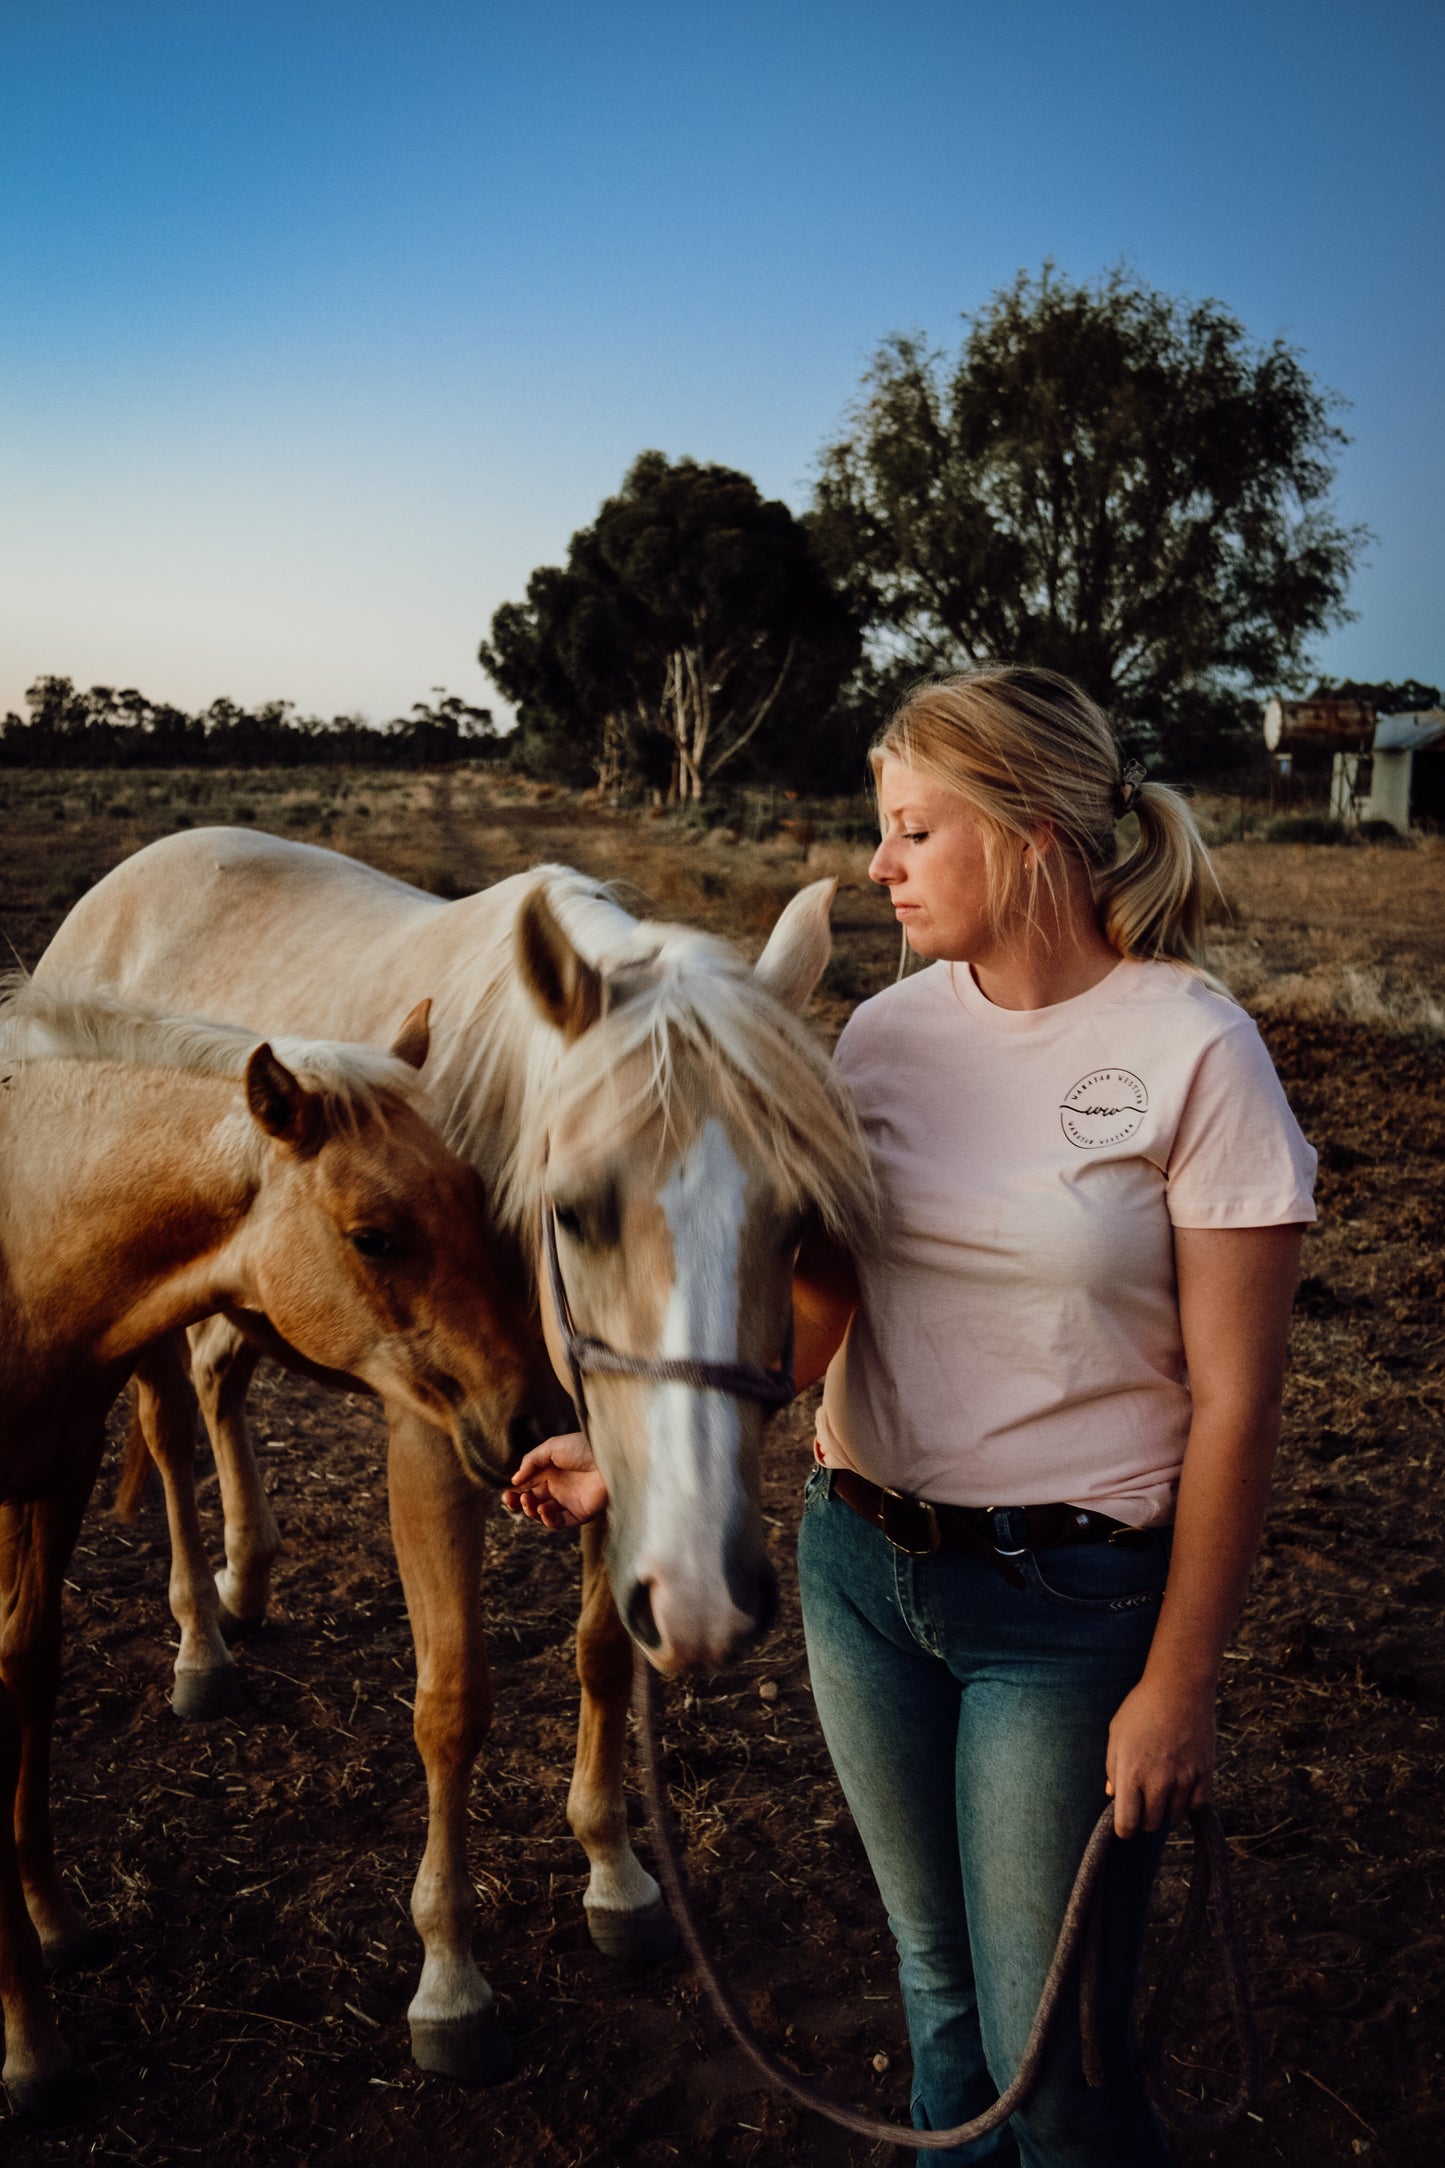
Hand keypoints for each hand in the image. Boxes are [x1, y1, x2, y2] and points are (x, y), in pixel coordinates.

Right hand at [501, 1432, 608, 1529]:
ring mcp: (569, 1502)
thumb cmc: (584, 1448)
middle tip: (511, 1501)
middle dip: (519, 1503)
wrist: (610, 1458)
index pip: (528, 1486)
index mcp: (551, 1472)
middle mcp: (559, 1488)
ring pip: (543, 1515)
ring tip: (530, 1502)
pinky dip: (548, 1520)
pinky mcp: (580, 1513)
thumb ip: (531, 1462)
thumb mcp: (552, 1448)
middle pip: (533, 1502)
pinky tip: (544, 1510)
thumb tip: (515, 1480)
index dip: (516, 1492)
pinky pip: (559, 1523)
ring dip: (531, 1511)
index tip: (506, 1494)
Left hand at [1105, 1671, 1215, 1837]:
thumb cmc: (1141, 1708)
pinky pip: (1195, 1805)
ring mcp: (1184, 1779)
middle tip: (1143, 1800)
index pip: (1127, 1823)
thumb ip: (1112, 1767)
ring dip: (1165, 1808)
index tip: (1125, 1822)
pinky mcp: (1204, 1774)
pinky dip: (1187, 1801)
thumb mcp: (1117, 1734)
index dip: (1124, 1829)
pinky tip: (1180, 1784)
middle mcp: (1158, 1781)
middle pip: (1150, 1823)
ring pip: (1173, 1816)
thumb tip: (1113, 1795)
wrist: (1179, 1687)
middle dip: (1144, 1817)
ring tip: (1161, 1787)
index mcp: (1130, 1773)